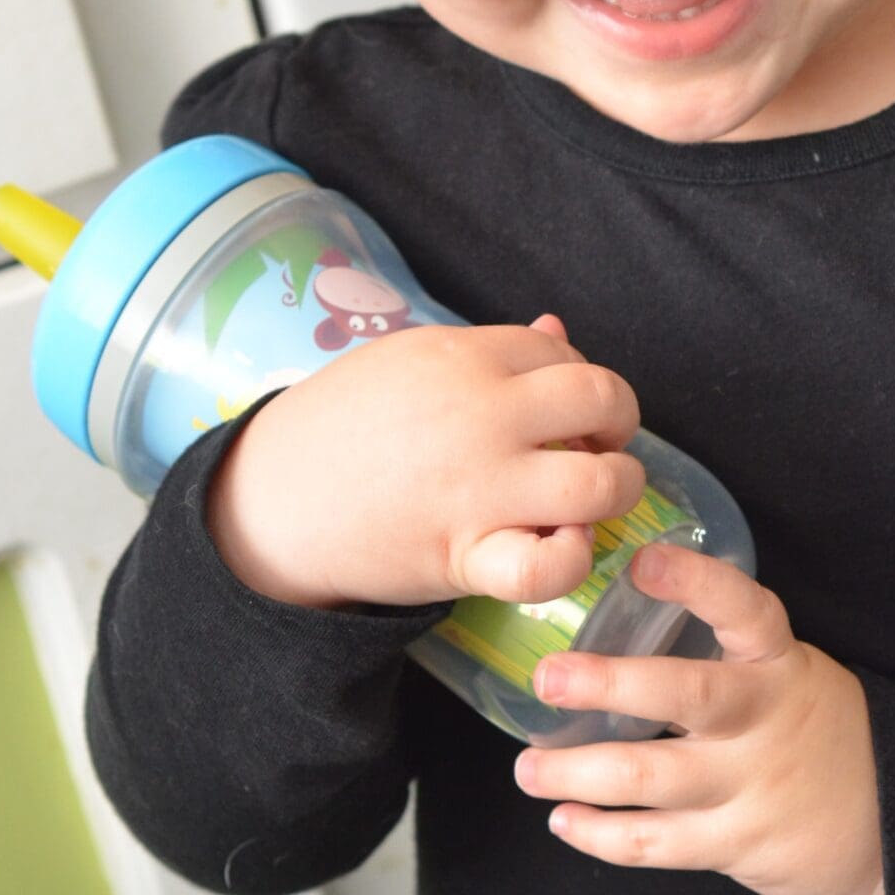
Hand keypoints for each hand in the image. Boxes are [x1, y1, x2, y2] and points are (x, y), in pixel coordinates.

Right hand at [205, 309, 645, 610]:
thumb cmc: (344, 427)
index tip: (566, 413)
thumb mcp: (408, 363)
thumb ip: (490, 349)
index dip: (582, 383)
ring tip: (593, 499)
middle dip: (620, 424)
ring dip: (618, 490)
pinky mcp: (467, 554)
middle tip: (598, 448)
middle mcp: (481, 415)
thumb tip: (559, 327)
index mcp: (464, 357)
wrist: (274, 502)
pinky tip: (563, 546)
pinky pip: (550, 567)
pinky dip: (573, 559)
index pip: (567, 355)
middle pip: (603, 400)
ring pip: (600, 484)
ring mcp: (479, 487)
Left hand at [514, 542, 886, 894]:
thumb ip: (724, 653)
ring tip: (527, 770)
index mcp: (780, 663)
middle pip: (689, 695)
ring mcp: (754, 784)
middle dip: (611, 684)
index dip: (695, 583)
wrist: (893, 823)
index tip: (641, 561)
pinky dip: (603, 836)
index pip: (745, 609)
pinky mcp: (740, 843)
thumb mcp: (790, 675)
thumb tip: (617, 613)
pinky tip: (565, 822)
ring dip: (578, 774)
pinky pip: (658, 843)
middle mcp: (767, 718)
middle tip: (548, 678)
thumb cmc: (812, 732)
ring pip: (653, 778)